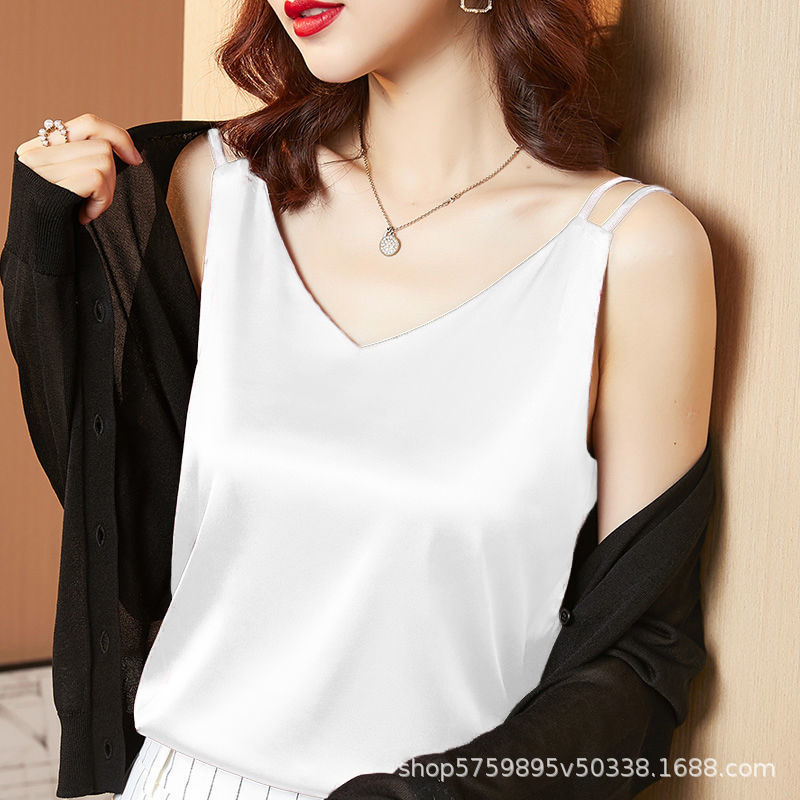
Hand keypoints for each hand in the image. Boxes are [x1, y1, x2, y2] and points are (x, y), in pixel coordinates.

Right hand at [15, 112, 142, 224]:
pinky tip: (85, 217)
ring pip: (103, 160)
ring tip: (88, 209)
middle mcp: (33, 153)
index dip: (119, 137)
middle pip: (101, 144)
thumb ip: (82, 161)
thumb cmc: (60, 227)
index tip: (136, 159)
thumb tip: (123, 147)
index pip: (89, 123)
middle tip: (98, 200)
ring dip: (107, 192)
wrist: (38, 260)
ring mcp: (38, 170)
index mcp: (38, 148)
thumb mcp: (69, 187)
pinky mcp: (49, 189)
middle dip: (113, 176)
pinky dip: (101, 202)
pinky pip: (97, 180)